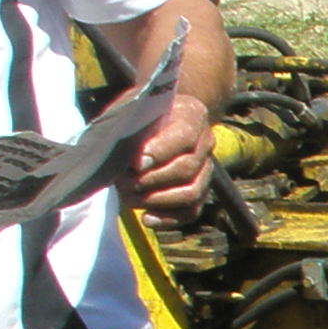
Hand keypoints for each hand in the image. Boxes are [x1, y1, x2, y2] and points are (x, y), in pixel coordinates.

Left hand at [125, 91, 213, 217]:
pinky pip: (191, 211)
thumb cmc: (138, 113)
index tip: (134, 164)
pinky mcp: (200, 191)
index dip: (160, 152)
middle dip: (151, 180)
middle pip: (186, 169)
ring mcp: (205, 170)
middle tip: (121, 183)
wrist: (154, 120)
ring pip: (191, 193)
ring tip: (128, 198)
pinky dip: (169, 219)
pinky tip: (147, 218)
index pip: (183, 136)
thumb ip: (130, 127)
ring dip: (157, 200)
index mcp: (192, 115)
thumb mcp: (131, 109)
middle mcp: (206, 143)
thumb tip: (128, 161)